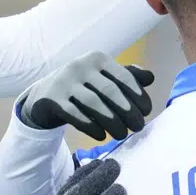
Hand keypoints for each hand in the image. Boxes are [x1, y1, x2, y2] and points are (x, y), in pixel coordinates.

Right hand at [19, 52, 155, 141]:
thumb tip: (151, 77)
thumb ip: (126, 77)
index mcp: (97, 59)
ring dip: (112, 121)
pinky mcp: (52, 99)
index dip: (138, 95)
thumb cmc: (82, 87)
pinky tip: (101, 136)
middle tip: (138, 127)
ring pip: (93, 103)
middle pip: (110, 90)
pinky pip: (75, 115)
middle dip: (128, 111)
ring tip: (121, 134)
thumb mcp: (103, 78)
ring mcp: (64, 82)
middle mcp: (80, 66)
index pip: (123, 76)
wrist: (44, 95)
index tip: (147, 111)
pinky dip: (91, 127)